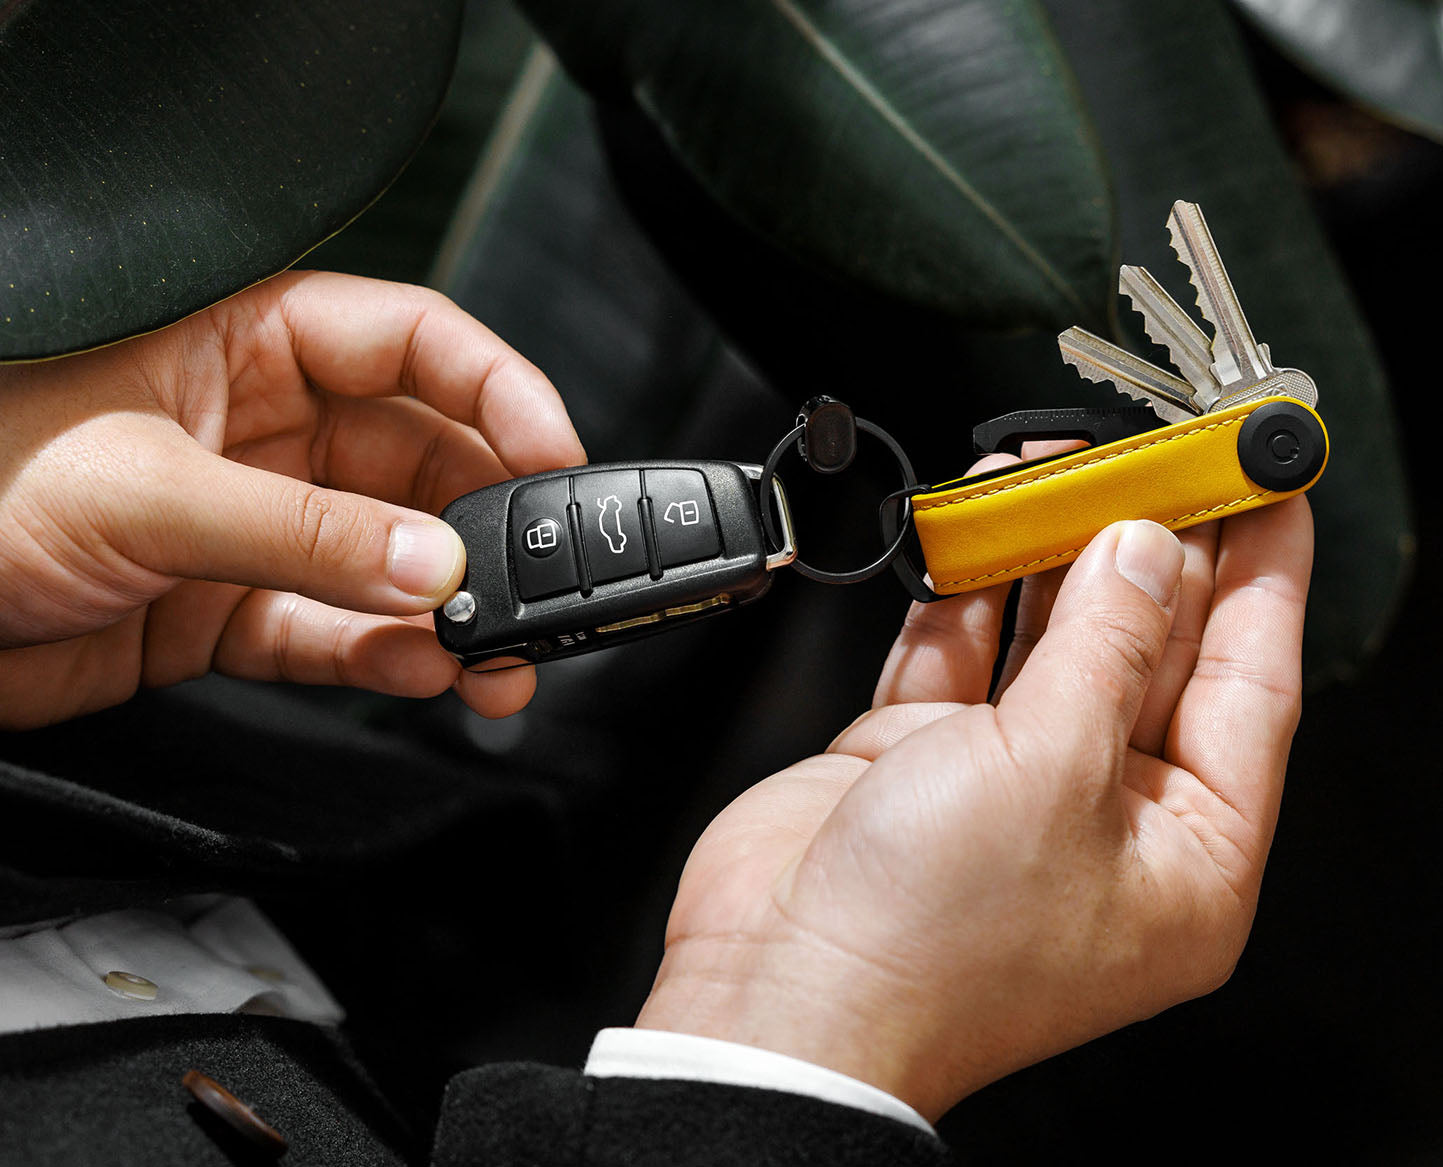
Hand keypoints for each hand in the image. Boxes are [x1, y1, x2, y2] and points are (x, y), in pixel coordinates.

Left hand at [0, 272, 583, 728]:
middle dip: (488, 523)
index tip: (556, 456)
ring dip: (451, 610)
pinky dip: (384, 656)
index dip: (500, 391)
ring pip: (393, 558)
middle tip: (536, 581)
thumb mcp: (146, 490)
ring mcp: (259, 522)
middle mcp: (267, 427)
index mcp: (250, 343)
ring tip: (498, 656)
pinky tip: (423, 672)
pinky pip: (337, 629)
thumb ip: (301, 533)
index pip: (415, 343)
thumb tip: (430, 565)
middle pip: (424, 461)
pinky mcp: (236, 607)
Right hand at [637, 448, 1310, 1120]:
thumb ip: (1106, 646)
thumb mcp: (1057, 768)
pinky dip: (964, 587)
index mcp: (1186, 856)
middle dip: (1146, 546)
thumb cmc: (933, 938)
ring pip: (1051, 639)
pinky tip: (974, 524)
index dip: (1265, 575)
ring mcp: (1009, 783)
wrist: (780, 987)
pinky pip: (962, 651)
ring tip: (1054, 466)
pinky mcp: (923, 755)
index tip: (1270, 485)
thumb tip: (1143, 553)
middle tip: (1150, 454)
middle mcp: (1104, 817)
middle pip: (1151, 649)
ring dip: (1049, 553)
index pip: (1252, 686)